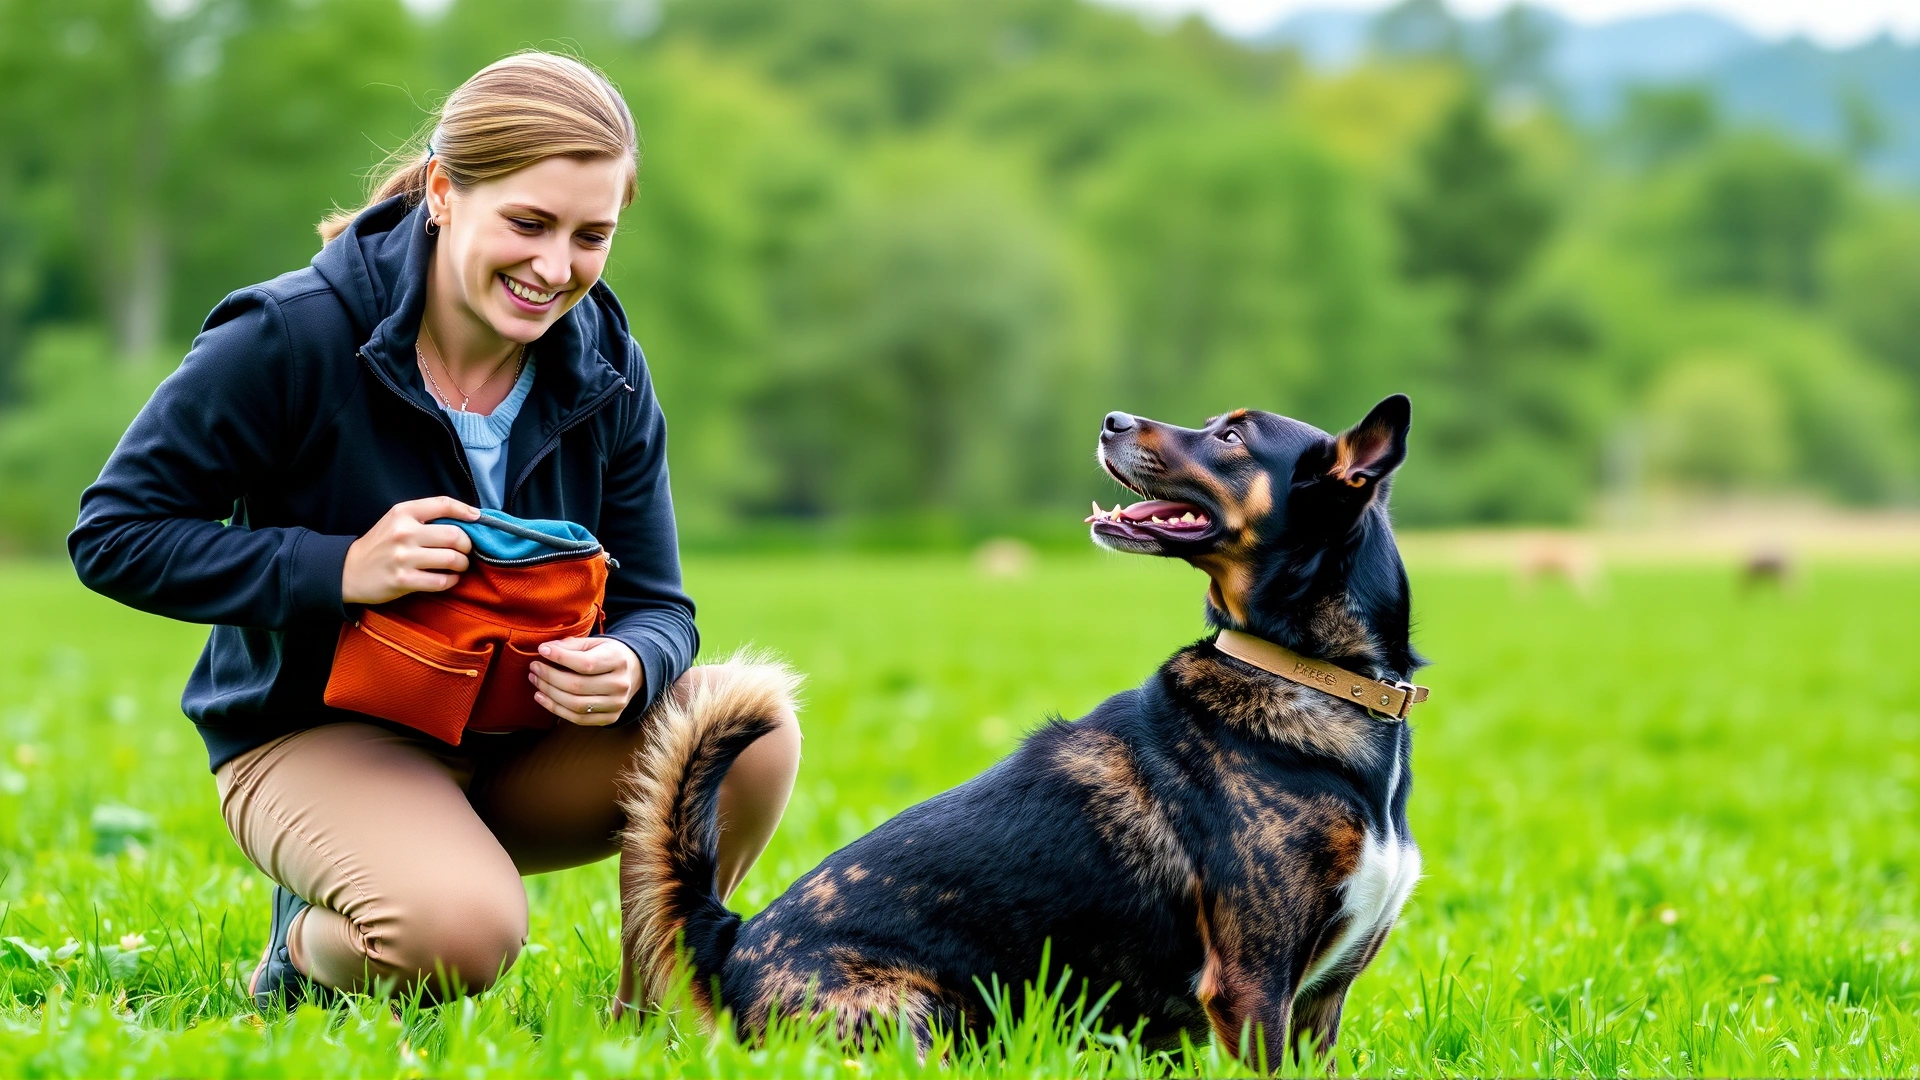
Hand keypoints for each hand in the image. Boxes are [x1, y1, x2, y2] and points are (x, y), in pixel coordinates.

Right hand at [341, 497, 480, 604]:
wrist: (349, 570)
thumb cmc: (380, 544)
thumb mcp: (396, 520)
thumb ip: (425, 517)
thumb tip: (467, 518)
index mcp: (403, 513)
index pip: (443, 504)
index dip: (466, 510)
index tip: (478, 518)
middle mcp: (403, 532)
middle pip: (455, 535)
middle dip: (468, 545)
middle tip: (465, 550)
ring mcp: (403, 557)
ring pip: (452, 559)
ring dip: (463, 564)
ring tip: (459, 565)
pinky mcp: (403, 580)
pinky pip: (442, 581)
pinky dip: (452, 581)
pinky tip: (449, 578)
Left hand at [530, 637, 642, 725]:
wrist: (633, 672)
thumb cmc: (608, 654)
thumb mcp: (595, 643)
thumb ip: (572, 645)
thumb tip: (545, 649)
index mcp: (618, 660)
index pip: (585, 663)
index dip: (560, 658)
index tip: (542, 650)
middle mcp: (620, 684)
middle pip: (577, 686)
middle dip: (550, 677)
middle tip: (534, 668)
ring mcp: (617, 704)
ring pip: (576, 705)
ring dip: (549, 694)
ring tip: (535, 681)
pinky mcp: (610, 718)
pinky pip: (578, 719)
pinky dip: (556, 709)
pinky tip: (542, 698)